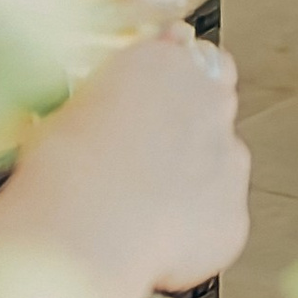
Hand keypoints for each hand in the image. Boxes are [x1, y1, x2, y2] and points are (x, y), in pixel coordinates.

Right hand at [28, 22, 251, 293]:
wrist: (83, 230)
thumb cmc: (62, 168)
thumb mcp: (72, 108)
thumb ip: (111, 99)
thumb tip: (108, 114)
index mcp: (166, 62)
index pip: (192, 56)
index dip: (176, 83)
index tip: (159, 102)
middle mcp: (209, 101)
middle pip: (215, 103)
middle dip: (192, 126)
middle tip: (150, 158)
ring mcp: (230, 159)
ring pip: (222, 165)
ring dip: (196, 179)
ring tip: (144, 210)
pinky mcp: (235, 216)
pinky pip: (218, 220)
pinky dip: (196, 230)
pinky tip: (156, 241)